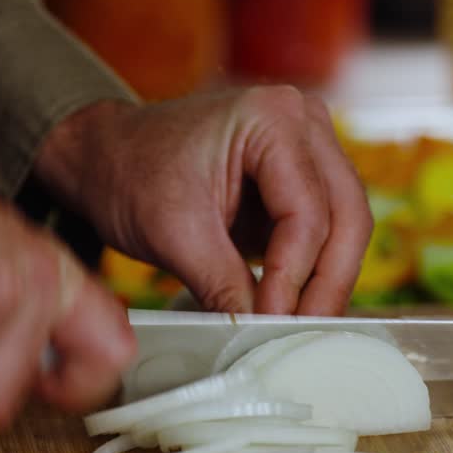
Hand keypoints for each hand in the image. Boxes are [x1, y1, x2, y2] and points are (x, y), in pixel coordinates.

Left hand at [35, 87, 371, 315]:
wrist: (104, 157)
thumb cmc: (129, 174)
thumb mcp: (173, 235)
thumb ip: (223, 285)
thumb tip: (260, 334)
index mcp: (272, 118)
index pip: (307, 211)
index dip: (293, 276)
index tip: (271, 322)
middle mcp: (304, 123)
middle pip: (347, 216)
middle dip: (328, 283)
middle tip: (305, 335)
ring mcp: (308, 149)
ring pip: (346, 226)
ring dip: (327, 281)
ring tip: (301, 329)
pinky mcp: (299, 181)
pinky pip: (327, 232)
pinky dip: (314, 273)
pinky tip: (295, 309)